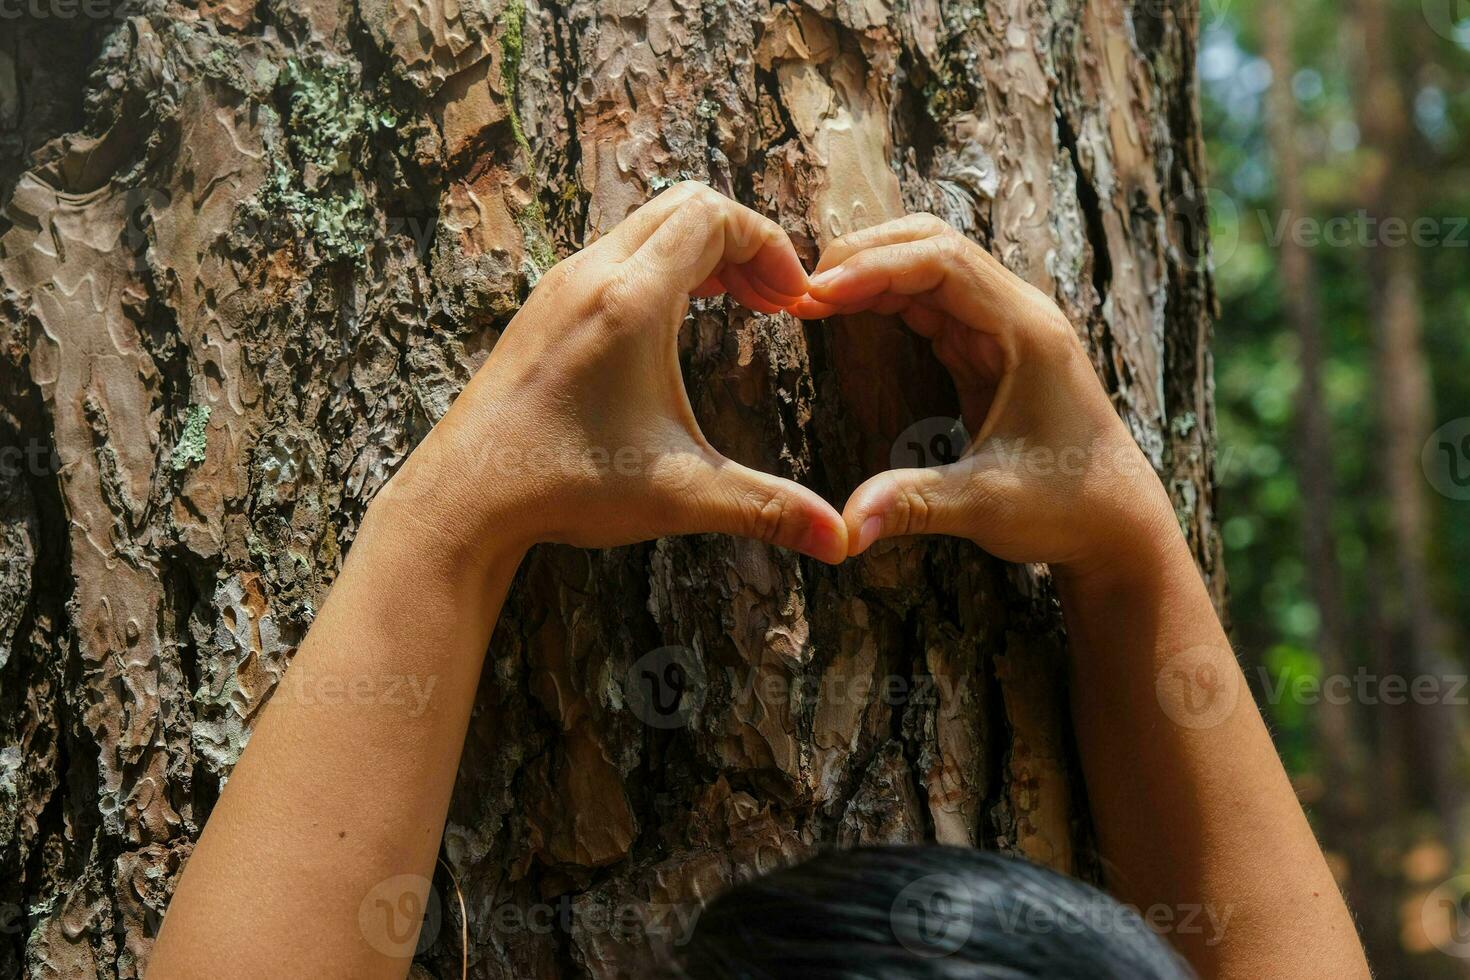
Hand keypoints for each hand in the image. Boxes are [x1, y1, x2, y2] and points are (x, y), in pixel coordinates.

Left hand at [382, 182, 848, 565]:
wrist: (462, 499)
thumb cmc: (563, 485)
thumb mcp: (680, 494)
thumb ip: (767, 508)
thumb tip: (842, 541)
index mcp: (629, 300)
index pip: (712, 213)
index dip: (768, 244)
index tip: (793, 300)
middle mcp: (591, 275)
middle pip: (684, 204)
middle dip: (742, 242)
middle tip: (773, 301)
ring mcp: (560, 286)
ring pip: (646, 226)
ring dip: (700, 251)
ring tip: (737, 306)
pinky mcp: (543, 307)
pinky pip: (614, 253)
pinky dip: (659, 266)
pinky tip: (674, 325)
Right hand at [791, 214, 1175, 573]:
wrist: (1118, 525)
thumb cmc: (1069, 506)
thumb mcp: (987, 505)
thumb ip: (912, 504)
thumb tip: (843, 529)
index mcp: (1026, 330)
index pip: (941, 262)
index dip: (873, 269)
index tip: (816, 294)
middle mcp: (1018, 314)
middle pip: (932, 244)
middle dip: (865, 254)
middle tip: (803, 287)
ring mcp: (1003, 328)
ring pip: (928, 267)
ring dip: (871, 272)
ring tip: (812, 297)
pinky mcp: (988, 351)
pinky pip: (930, 302)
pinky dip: (884, 299)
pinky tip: (843, 314)